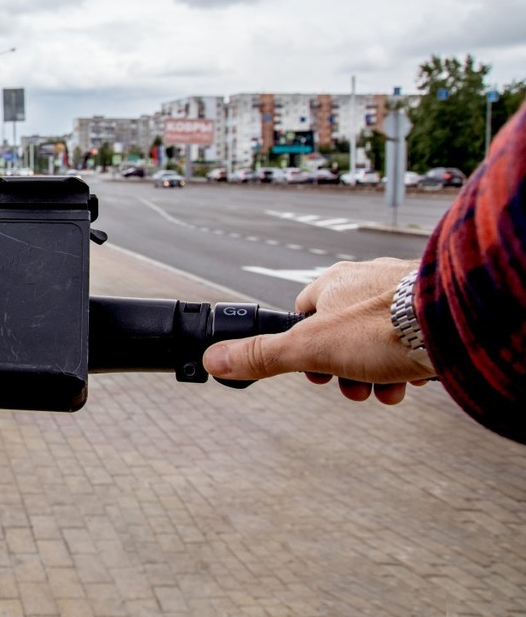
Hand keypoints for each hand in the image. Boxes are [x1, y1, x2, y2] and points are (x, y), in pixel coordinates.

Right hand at [203, 258, 435, 404]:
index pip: (303, 313)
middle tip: (350, 388)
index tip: (313, 373)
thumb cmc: (383, 327)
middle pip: (342, 331)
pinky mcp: (434, 309)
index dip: (303, 349)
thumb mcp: (311, 349)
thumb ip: (263, 355)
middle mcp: (367, 281)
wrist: (455, 323)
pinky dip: (408, 364)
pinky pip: (413, 339)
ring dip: (376, 372)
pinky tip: (412, 380)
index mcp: (332, 283)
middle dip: (343, 368)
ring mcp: (402, 292)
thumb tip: (215, 359)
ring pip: (379, 339)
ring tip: (383, 390)